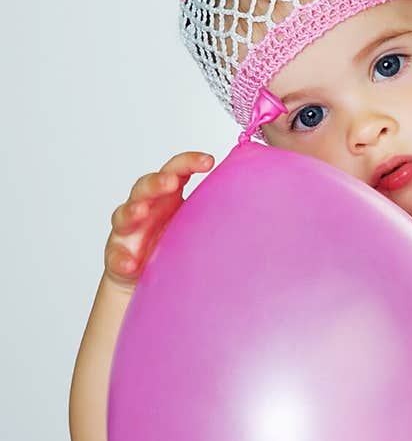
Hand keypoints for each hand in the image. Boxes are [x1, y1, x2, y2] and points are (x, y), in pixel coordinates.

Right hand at [103, 152, 213, 290]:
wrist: (148, 279)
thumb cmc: (175, 244)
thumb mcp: (199, 225)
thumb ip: (219, 211)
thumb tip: (265, 201)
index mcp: (168, 197)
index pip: (176, 170)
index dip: (188, 162)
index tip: (208, 160)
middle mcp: (146, 208)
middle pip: (146, 186)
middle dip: (157, 182)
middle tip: (171, 182)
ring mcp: (129, 231)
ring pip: (125, 214)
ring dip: (132, 212)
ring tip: (140, 214)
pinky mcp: (118, 255)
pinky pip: (117, 256)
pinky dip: (121, 258)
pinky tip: (130, 263)